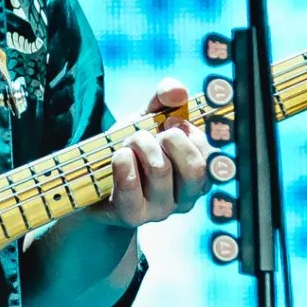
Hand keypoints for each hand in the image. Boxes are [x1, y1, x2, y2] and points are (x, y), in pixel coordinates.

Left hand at [90, 79, 210, 229]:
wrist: (92, 181)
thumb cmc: (130, 149)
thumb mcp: (148, 118)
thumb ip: (165, 98)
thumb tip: (177, 91)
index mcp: (197, 174)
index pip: (213, 157)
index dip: (192, 133)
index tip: (170, 122)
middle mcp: (186, 197)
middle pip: (195, 168)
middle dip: (170, 139)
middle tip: (149, 133)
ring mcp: (160, 210)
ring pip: (160, 170)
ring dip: (140, 145)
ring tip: (128, 143)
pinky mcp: (132, 215)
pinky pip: (130, 184)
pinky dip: (122, 162)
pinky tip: (118, 156)